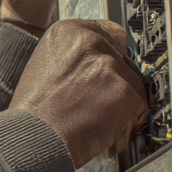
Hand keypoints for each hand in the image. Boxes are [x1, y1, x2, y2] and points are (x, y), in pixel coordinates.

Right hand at [9, 19, 148, 167]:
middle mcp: (92, 42)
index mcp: (68, 32)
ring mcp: (110, 67)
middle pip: (123, 62)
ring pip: (133, 86)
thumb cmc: (33, 113)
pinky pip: (140, 108)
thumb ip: (75, 59)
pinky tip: (103, 132)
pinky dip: (127, 125)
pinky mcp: (126, 93)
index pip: (109, 34)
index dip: (110, 57)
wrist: (32, 140)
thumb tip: (97, 64)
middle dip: (115, 85)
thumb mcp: (44, 68)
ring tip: (94, 122)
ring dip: (121, 106)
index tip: (108, 72)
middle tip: (95, 104)